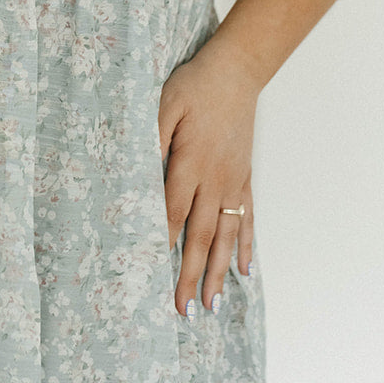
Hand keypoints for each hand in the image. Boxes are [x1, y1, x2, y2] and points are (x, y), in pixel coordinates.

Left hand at [158, 41, 260, 316]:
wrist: (237, 71)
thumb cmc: (194, 85)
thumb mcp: (163, 104)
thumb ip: (150, 138)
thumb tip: (136, 172)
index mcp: (191, 162)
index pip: (173, 213)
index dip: (164, 246)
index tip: (154, 278)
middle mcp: (215, 179)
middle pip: (202, 236)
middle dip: (193, 275)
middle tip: (186, 311)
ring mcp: (234, 181)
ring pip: (227, 235)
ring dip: (221, 272)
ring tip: (214, 305)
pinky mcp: (245, 177)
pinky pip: (247, 218)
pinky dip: (246, 246)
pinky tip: (247, 271)